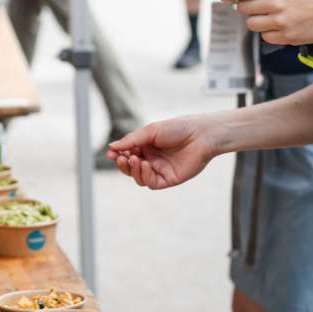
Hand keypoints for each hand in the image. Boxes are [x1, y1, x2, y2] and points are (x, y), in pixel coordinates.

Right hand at [105, 115, 226, 188]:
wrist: (201, 135)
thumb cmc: (178, 129)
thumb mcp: (150, 131)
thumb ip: (131, 140)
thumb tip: (112, 147)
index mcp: (146, 147)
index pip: (127, 154)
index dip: (117, 155)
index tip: (111, 153)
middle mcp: (152, 159)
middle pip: (130, 168)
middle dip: (122, 164)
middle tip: (120, 158)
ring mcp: (160, 170)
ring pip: (139, 177)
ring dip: (132, 170)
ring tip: (134, 160)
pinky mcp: (169, 179)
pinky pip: (151, 183)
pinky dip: (144, 176)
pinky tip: (145, 165)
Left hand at [225, 0, 312, 45]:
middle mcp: (275, 3)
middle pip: (243, 9)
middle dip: (246, 7)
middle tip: (257, 5)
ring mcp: (281, 22)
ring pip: (252, 24)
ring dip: (257, 20)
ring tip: (272, 15)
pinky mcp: (287, 37)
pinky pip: (266, 37)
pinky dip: (270, 32)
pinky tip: (282, 25)